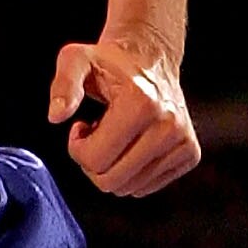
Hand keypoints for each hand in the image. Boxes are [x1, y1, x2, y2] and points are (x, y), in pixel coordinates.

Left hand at [49, 37, 200, 195]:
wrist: (152, 59)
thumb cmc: (110, 63)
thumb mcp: (77, 61)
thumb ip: (63, 85)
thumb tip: (56, 115)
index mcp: (141, 103)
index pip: (95, 160)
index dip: (77, 149)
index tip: (81, 127)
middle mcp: (169, 125)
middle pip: (112, 181)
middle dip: (93, 164)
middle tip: (95, 137)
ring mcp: (183, 142)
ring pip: (129, 189)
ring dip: (113, 168)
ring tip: (116, 138)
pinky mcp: (191, 154)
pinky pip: (146, 188)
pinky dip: (132, 173)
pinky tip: (131, 145)